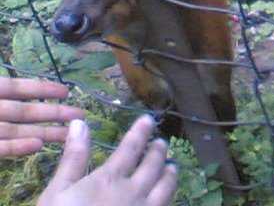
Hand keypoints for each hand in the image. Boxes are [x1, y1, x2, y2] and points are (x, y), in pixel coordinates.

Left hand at [0, 77, 85, 156]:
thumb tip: (7, 82)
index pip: (16, 88)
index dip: (42, 89)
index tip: (67, 92)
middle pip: (23, 111)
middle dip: (52, 113)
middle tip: (80, 117)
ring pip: (14, 131)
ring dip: (41, 132)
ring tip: (68, 136)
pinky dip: (17, 147)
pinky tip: (38, 146)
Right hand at [38, 115, 177, 205]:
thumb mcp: (57, 192)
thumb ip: (73, 158)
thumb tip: (80, 123)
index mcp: (110, 179)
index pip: (131, 148)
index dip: (141, 132)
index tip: (149, 119)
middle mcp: (134, 192)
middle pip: (154, 165)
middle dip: (158, 152)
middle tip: (162, 143)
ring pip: (166, 188)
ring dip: (170, 174)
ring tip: (172, 167)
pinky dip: (170, 200)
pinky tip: (168, 200)